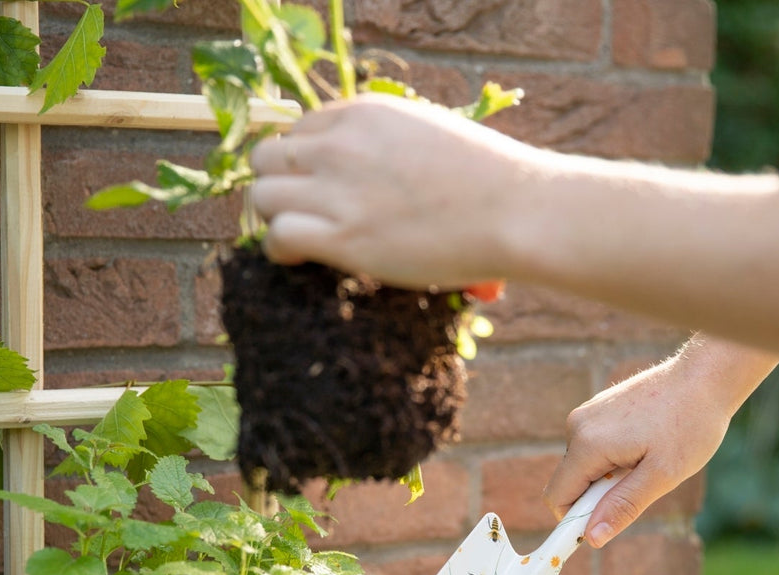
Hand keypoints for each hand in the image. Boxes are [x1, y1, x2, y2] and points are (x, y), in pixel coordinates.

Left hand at [250, 96, 539, 288]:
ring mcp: (339, 189)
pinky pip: (277, 235)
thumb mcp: (428, 133)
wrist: (516, 211)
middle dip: (279, 184)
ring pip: (262, 195)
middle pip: (268, 157)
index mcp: (364, 112)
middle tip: (302, 211)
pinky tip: (299, 258)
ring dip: (275, 217)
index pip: (301, 129)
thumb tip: (368, 174)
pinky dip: (280, 248)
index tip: (320, 186)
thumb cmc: (490, 182)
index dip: (305, 162)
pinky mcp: (342, 236)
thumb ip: (387, 146)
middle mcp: (342, 144)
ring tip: (301, 236)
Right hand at [544, 340, 778, 546]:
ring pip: (584, 466)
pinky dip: (615, 458)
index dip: (575, 521)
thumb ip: (623, 506)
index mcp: (587, 443)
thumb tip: (591, 538)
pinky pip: (594, 448)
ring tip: (649, 459)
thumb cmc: (690, 425)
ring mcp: (587, 414)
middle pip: (571, 483)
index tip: (608, 526)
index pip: (557, 497)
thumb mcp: (662, 475)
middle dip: (600, 496)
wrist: (705, 378)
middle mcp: (577, 426)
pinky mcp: (598, 409)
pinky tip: (646, 444)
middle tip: (643, 483)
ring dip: (610, 477)